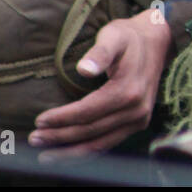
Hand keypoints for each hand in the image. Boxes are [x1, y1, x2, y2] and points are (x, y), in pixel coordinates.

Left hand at [29, 9, 172, 160]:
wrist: (157, 40)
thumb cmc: (129, 37)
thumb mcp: (113, 36)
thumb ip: (99, 53)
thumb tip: (83, 69)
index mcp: (129, 90)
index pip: (88, 112)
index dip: (62, 118)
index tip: (39, 120)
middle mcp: (136, 110)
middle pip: (91, 130)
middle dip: (60, 137)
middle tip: (34, 139)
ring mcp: (139, 119)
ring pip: (100, 143)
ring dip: (71, 151)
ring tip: (46, 154)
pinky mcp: (138, 123)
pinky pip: (110, 142)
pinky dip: (88, 150)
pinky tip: (70, 152)